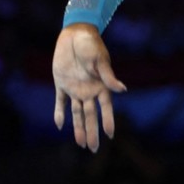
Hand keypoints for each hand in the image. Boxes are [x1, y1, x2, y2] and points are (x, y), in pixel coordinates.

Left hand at [52, 23, 126, 150]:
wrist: (75, 33)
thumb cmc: (91, 45)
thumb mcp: (100, 60)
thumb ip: (109, 76)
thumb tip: (123, 90)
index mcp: (101, 86)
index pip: (105, 108)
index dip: (108, 121)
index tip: (110, 135)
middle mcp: (89, 91)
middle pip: (91, 116)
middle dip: (92, 132)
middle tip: (93, 149)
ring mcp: (75, 89)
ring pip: (77, 113)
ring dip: (78, 128)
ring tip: (81, 144)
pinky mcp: (61, 84)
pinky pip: (60, 102)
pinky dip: (60, 113)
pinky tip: (60, 126)